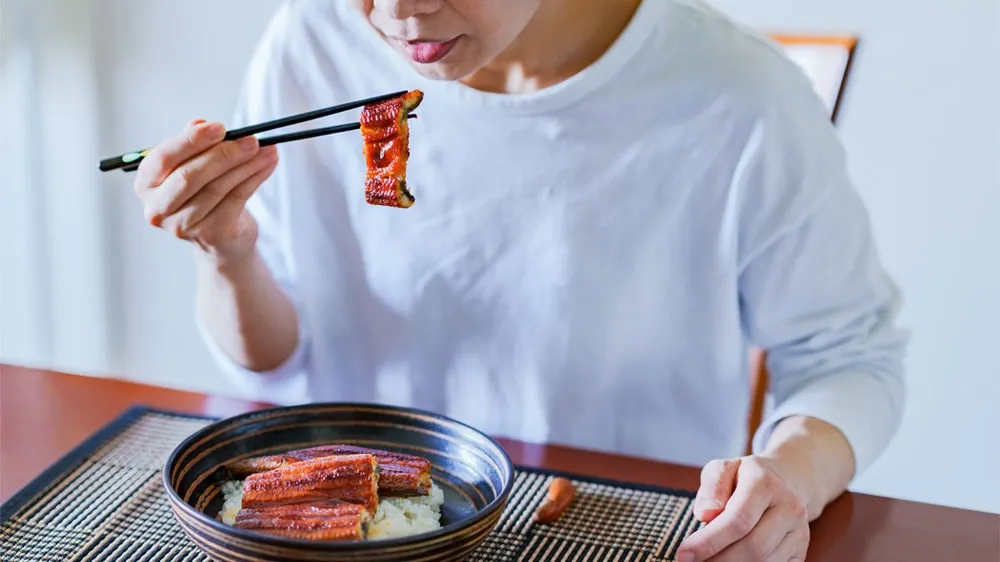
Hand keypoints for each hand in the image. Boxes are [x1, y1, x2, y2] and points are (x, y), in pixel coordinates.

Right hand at [133, 119, 278, 263]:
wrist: (220, 237)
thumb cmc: (203, 193)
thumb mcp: (193, 165)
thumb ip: (194, 146)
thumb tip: (202, 123)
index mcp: (147, 183)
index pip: (164, 158)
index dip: (192, 141)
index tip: (220, 127)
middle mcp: (158, 207)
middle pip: (190, 176)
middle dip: (224, 155)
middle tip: (251, 140)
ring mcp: (182, 225)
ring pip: (217, 188)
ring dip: (247, 165)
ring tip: (268, 150)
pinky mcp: (210, 235)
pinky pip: (236, 200)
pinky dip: (255, 179)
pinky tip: (268, 165)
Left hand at [676, 456, 809, 561]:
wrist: (786, 481)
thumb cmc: (745, 477)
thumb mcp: (723, 469)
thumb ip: (711, 489)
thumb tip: (705, 514)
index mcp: (765, 483)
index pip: (737, 520)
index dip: (709, 541)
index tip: (684, 553)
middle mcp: (788, 507)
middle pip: (752, 547)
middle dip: (717, 560)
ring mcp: (799, 531)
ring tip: (707, 561)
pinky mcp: (800, 550)